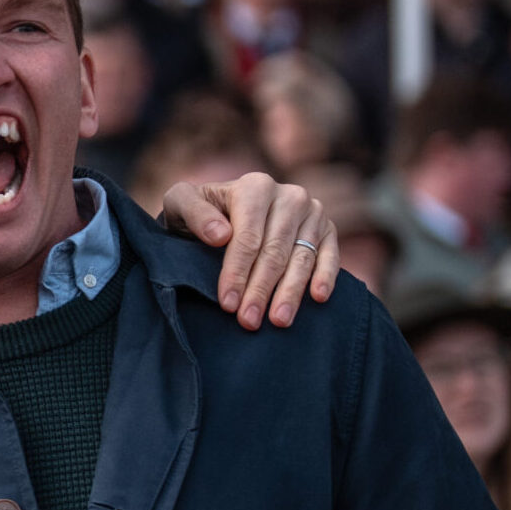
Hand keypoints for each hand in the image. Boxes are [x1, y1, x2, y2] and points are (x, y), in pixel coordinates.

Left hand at [161, 171, 340, 329]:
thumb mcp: (181, 205)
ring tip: (278, 321)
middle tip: (249, 321)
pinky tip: (318, 298)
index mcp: (254, 187)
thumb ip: (194, 213)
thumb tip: (220, 236)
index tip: (228, 304)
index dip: (237, 273)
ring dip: (290, 292)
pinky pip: (329, 255)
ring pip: (302, 258)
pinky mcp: (327, 228)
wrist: (221, 214)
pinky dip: (325, 276)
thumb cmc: (198, 214)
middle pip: (275, 252)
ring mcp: (311, 211)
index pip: (248, 238)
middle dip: (260, 290)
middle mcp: (288, 195)